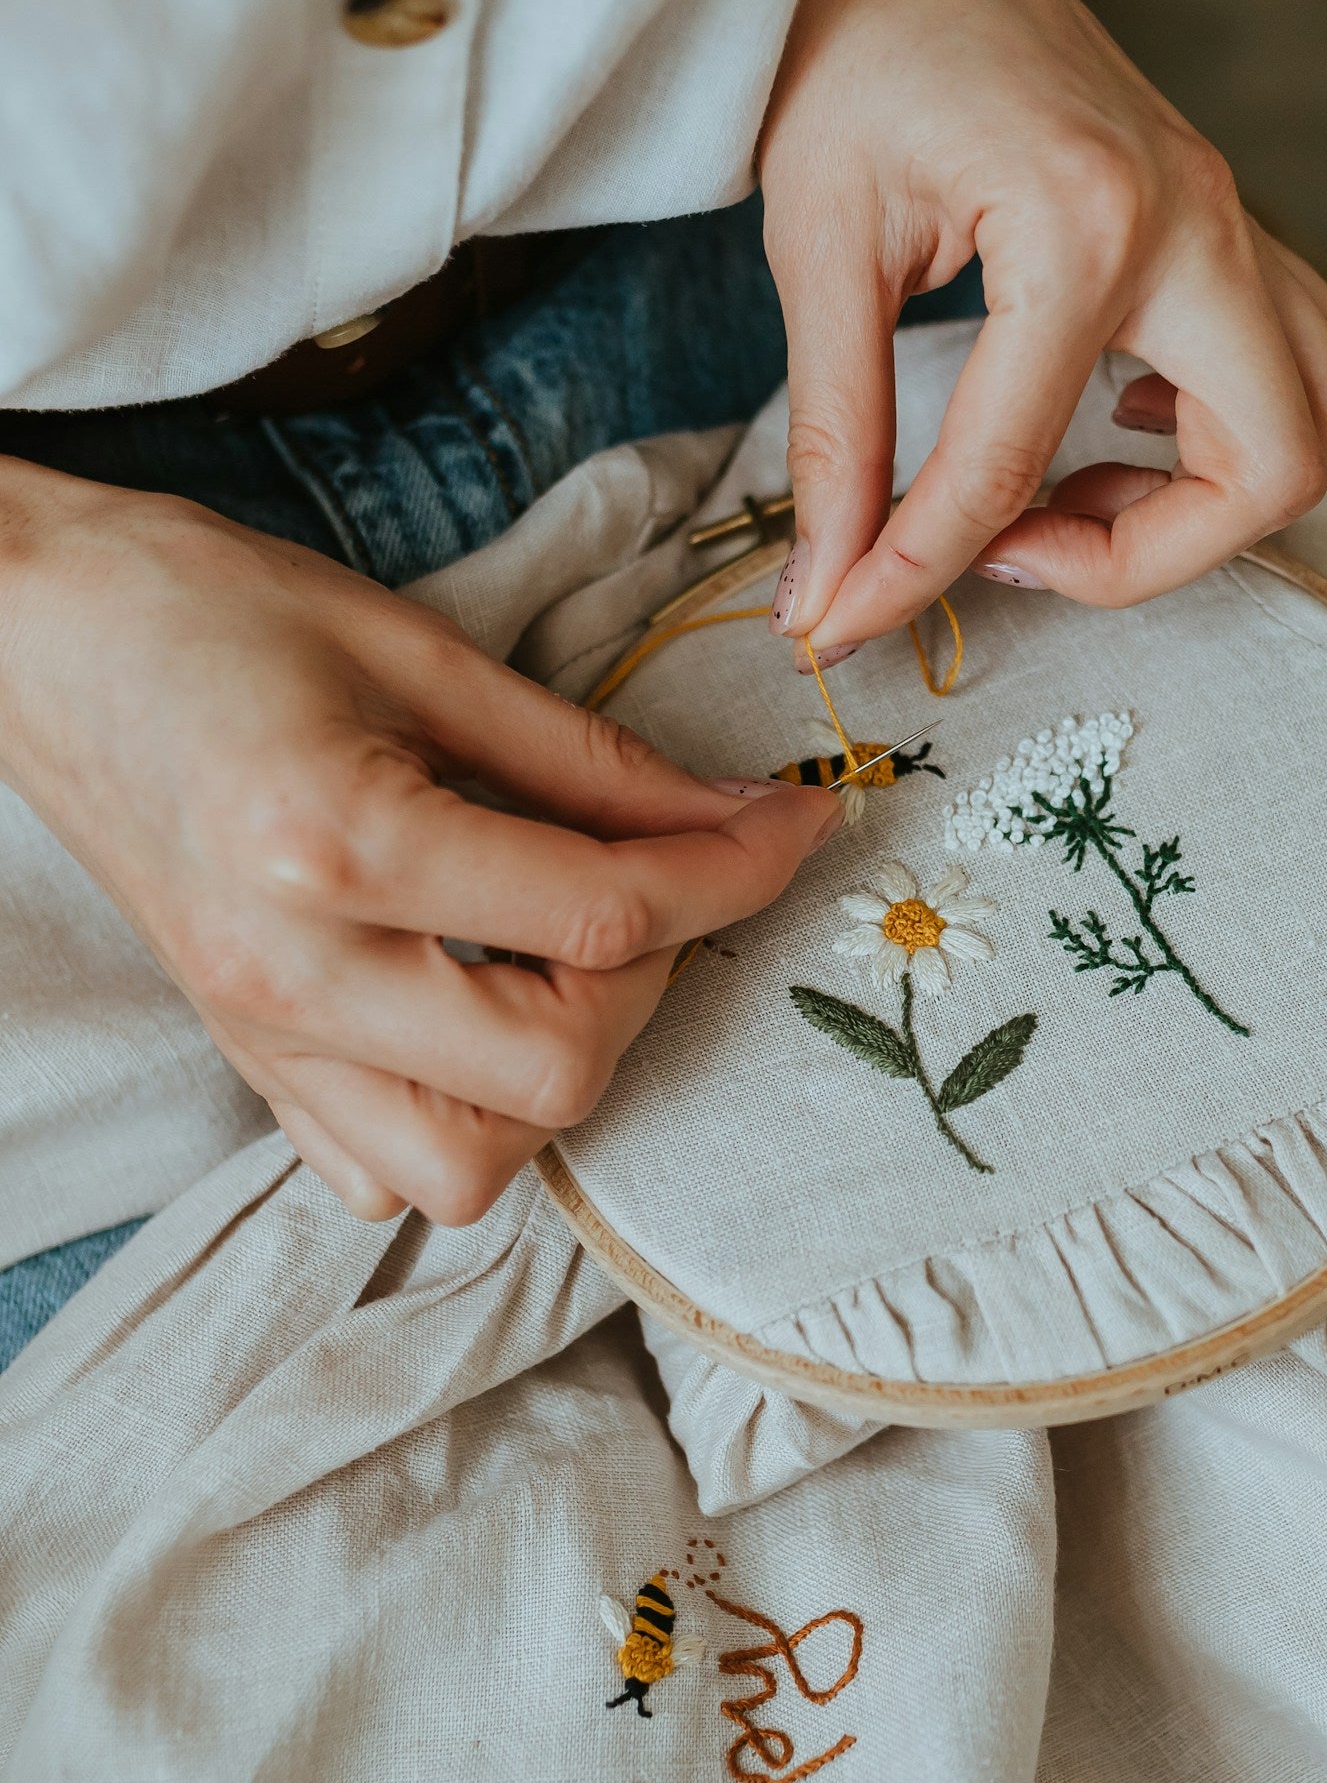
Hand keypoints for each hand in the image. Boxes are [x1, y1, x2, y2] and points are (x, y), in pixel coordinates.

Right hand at [0, 467, 837, 1222]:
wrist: (28, 637)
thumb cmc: (205, 608)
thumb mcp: (416, 646)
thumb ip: (586, 756)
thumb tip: (731, 815)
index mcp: (336, 842)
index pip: (598, 916)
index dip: (729, 872)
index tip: (794, 823)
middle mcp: (294, 971)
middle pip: (554, 1075)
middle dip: (647, 986)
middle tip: (654, 888)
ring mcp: (260, 1037)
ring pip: (468, 1168)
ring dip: (557, 1077)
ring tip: (562, 962)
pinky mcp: (245, 1062)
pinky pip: (381, 1174)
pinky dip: (460, 1120)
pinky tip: (474, 1014)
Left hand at [757, 0, 1326, 664]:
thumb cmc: (857, 49)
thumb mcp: (817, 243)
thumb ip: (835, 433)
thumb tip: (826, 589)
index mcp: (1086, 225)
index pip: (1012, 466)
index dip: (918, 572)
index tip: (842, 623)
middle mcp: (1196, 224)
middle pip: (1276, 467)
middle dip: (1153, 557)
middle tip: (1022, 551)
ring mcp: (1232, 219)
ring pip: (1320, 415)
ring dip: (1211, 493)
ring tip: (1068, 487)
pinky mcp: (1226, 222)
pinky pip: (1298, 359)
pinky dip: (1225, 425)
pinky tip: (1108, 420)